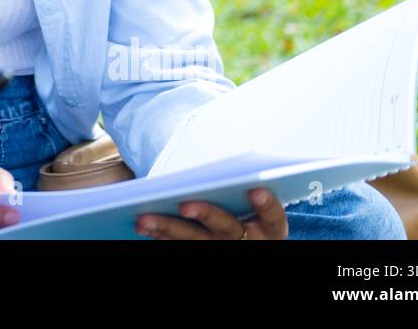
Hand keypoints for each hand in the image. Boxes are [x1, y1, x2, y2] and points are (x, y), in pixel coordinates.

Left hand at [135, 187, 287, 239]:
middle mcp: (249, 242)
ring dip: (168, 227)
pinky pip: (180, 246)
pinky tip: (142, 225)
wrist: (244, 239)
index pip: (274, 218)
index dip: (267, 205)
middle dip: (205, 214)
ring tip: (143, 217)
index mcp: (270, 228)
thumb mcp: (253, 202)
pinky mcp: (204, 252)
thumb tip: (220, 165)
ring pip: (196, 240)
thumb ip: (241, 186)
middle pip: (226, 228)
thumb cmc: (245, 207)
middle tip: (183, 204)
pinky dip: (161, 234)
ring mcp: (224, 249)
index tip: (256, 189)